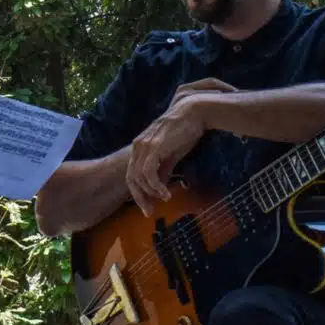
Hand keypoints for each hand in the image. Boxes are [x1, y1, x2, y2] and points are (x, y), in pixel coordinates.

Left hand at [126, 80, 234, 216]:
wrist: (193, 112)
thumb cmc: (185, 130)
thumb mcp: (172, 153)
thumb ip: (164, 168)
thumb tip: (161, 185)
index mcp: (141, 146)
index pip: (132, 174)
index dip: (138, 192)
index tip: (148, 207)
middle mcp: (138, 146)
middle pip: (131, 178)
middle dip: (139, 198)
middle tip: (150, 212)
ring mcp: (144, 146)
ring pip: (138, 177)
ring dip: (151, 193)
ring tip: (165, 198)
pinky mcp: (154, 147)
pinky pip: (148, 174)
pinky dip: (156, 187)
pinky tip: (167, 193)